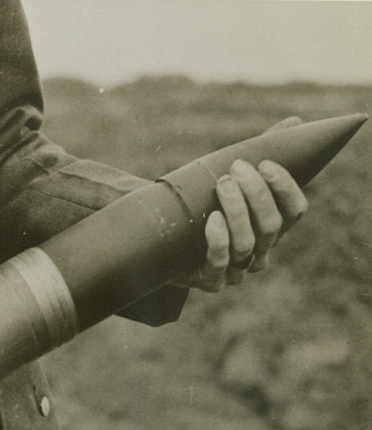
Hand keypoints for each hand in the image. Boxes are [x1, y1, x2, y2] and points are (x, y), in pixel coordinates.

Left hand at [186, 117, 308, 292]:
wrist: (161, 242)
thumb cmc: (202, 207)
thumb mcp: (229, 180)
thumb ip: (260, 154)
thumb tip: (295, 122)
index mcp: (270, 228)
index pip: (294, 211)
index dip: (285, 187)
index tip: (266, 163)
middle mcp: (259, 252)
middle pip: (271, 226)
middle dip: (256, 194)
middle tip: (235, 170)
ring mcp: (236, 271)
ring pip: (248, 243)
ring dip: (237, 210)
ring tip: (222, 183)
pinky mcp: (210, 280)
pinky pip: (220, 264)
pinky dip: (219, 240)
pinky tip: (212, 218)